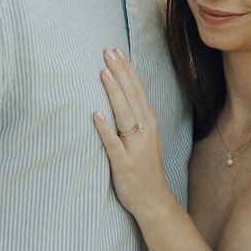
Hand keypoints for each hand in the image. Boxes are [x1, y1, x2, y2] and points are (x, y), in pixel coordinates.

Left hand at [93, 48, 174, 221]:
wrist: (154, 201)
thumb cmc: (144, 168)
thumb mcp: (144, 138)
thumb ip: (134, 118)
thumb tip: (120, 94)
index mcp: (148, 123)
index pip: (137, 90)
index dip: (126, 69)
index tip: (116, 50)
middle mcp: (144, 131)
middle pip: (132, 96)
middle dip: (120, 72)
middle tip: (107, 51)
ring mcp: (135, 148)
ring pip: (125, 115)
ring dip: (114, 92)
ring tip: (103, 72)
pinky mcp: (124, 164)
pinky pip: (114, 144)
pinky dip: (105, 129)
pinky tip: (96, 114)